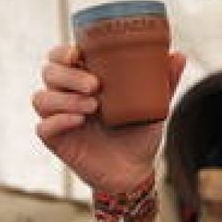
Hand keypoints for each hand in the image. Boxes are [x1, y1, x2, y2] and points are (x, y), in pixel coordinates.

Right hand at [33, 45, 186, 192]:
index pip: (60, 58)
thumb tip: (179, 55)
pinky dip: (58, 120)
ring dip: (65, 98)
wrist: (135, 169)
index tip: (78, 54)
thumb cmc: (139, 132)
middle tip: (95, 86)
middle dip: (69, 75)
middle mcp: (67, 96)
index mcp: (85, 80)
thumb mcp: (154, 105)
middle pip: (49, 73)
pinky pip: (43, 127)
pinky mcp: (55, 140)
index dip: (62, 52)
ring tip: (94, 106)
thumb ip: (164, 81)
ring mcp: (59, 117)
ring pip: (42, 98)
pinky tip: (79, 121)